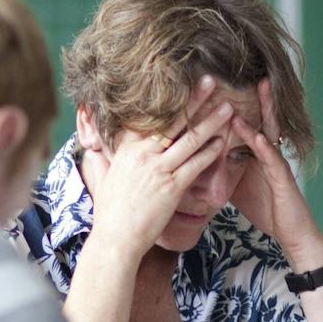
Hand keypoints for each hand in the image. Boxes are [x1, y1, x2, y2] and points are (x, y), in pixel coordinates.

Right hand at [79, 77, 232, 261]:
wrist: (116, 238)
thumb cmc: (110, 212)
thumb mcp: (105, 178)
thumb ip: (106, 161)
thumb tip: (96, 152)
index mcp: (128, 149)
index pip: (151, 117)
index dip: (170, 100)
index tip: (183, 85)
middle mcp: (144, 154)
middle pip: (174, 121)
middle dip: (194, 100)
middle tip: (210, 83)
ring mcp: (159, 169)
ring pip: (190, 139)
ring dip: (211, 122)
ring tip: (226, 108)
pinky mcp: (172, 187)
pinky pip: (196, 164)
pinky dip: (210, 151)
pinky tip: (223, 141)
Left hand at [229, 79, 322, 267]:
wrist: (290, 233)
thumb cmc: (266, 208)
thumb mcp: (237, 185)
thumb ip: (222, 169)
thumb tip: (197, 160)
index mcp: (256, 154)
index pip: (245, 124)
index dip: (236, 106)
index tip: (226, 86)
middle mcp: (268, 154)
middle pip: (261, 119)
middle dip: (257, 96)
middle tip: (252, 72)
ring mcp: (277, 164)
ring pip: (270, 132)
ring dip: (265, 110)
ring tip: (261, 88)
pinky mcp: (284, 180)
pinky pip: (273, 160)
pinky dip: (264, 146)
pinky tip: (257, 135)